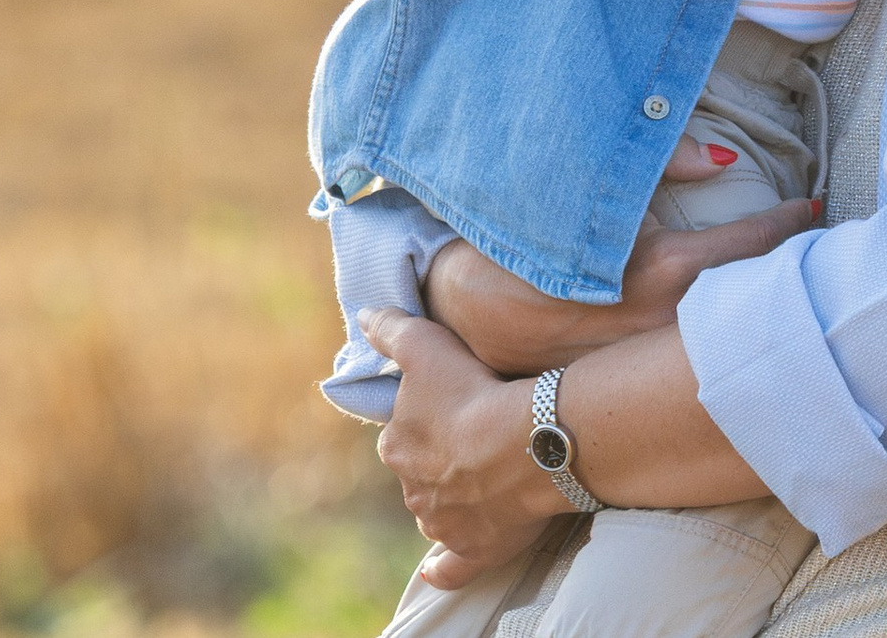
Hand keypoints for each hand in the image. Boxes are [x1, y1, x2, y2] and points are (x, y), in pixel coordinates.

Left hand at [364, 307, 564, 590]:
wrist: (522, 443)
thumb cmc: (474, 391)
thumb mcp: (427, 346)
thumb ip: (393, 331)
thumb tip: (364, 315)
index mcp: (399, 445)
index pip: (405, 435)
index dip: (428, 422)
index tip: (455, 409)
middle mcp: (413, 489)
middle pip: (423, 474)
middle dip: (442, 462)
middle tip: (478, 442)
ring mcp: (441, 521)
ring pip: (439, 512)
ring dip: (455, 500)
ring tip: (490, 481)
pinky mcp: (472, 548)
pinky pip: (452, 566)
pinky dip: (443, 569)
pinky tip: (438, 570)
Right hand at [423, 199, 815, 376]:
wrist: (455, 304)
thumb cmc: (522, 235)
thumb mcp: (583, 192)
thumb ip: (653, 166)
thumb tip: (718, 159)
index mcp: (657, 273)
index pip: (747, 248)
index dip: (786, 224)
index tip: (814, 207)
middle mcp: (660, 329)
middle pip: (747, 304)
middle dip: (784, 279)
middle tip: (822, 254)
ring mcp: (645, 368)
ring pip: (720, 342)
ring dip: (753, 315)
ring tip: (788, 289)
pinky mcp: (624, 391)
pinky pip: (683, 368)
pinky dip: (711, 349)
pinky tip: (731, 335)